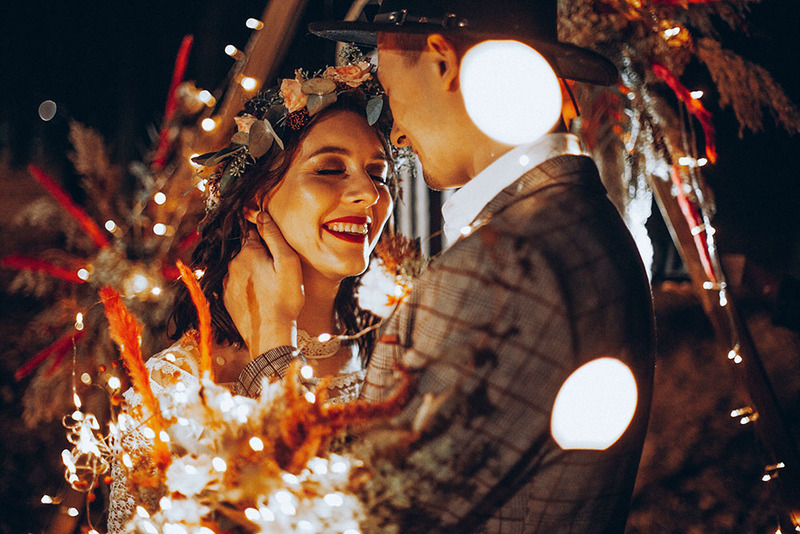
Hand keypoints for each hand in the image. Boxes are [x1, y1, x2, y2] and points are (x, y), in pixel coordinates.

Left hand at [223, 210, 303, 357]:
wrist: (270, 333)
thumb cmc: (284, 297)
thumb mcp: (287, 262)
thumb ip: (274, 236)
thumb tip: (261, 214)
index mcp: (247, 252)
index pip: (252, 230)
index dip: (262, 230)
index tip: (270, 235)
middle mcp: (232, 265)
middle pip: (245, 249)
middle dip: (258, 252)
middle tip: (275, 265)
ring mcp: (227, 282)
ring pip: (240, 267)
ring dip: (251, 269)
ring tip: (269, 282)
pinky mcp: (226, 299)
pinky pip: (236, 284)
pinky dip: (246, 284)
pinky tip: (259, 294)